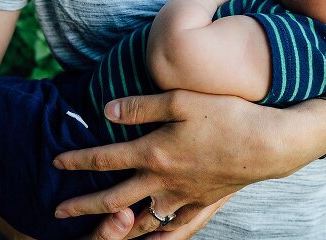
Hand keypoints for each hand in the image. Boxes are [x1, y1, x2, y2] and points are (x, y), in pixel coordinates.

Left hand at [52, 91, 287, 237]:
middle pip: (113, 199)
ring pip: (140, 222)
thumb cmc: (227, 115)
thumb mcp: (181, 100)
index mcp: (154, 153)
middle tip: (59, 212)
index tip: (56, 162)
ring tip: (98, 233)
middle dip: (83, 207)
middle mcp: (163, 182)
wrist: (269, 143)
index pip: (104, 159)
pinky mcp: (203, 204)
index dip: (77, 160)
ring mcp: (183, 198)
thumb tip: (106, 110)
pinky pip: (175, 230)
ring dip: (115, 229)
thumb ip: (141, 107)